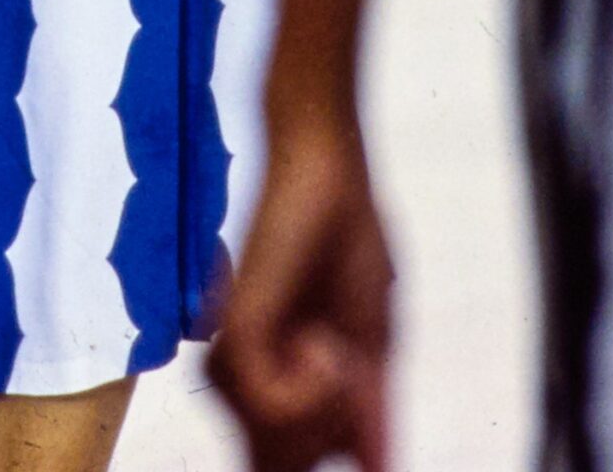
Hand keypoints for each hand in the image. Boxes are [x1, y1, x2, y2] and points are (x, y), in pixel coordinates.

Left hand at [207, 114, 393, 471]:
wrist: (326, 171)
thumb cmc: (347, 241)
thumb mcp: (373, 340)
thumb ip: (369, 414)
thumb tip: (379, 470)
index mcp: (280, 383)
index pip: (283, 464)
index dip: (314, 452)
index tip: (353, 446)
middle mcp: (247, 379)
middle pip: (283, 467)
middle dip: (332, 439)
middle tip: (353, 379)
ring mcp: (235, 360)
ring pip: (279, 450)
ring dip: (326, 408)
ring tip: (332, 343)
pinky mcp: (233, 333)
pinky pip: (271, 409)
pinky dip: (311, 389)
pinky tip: (320, 341)